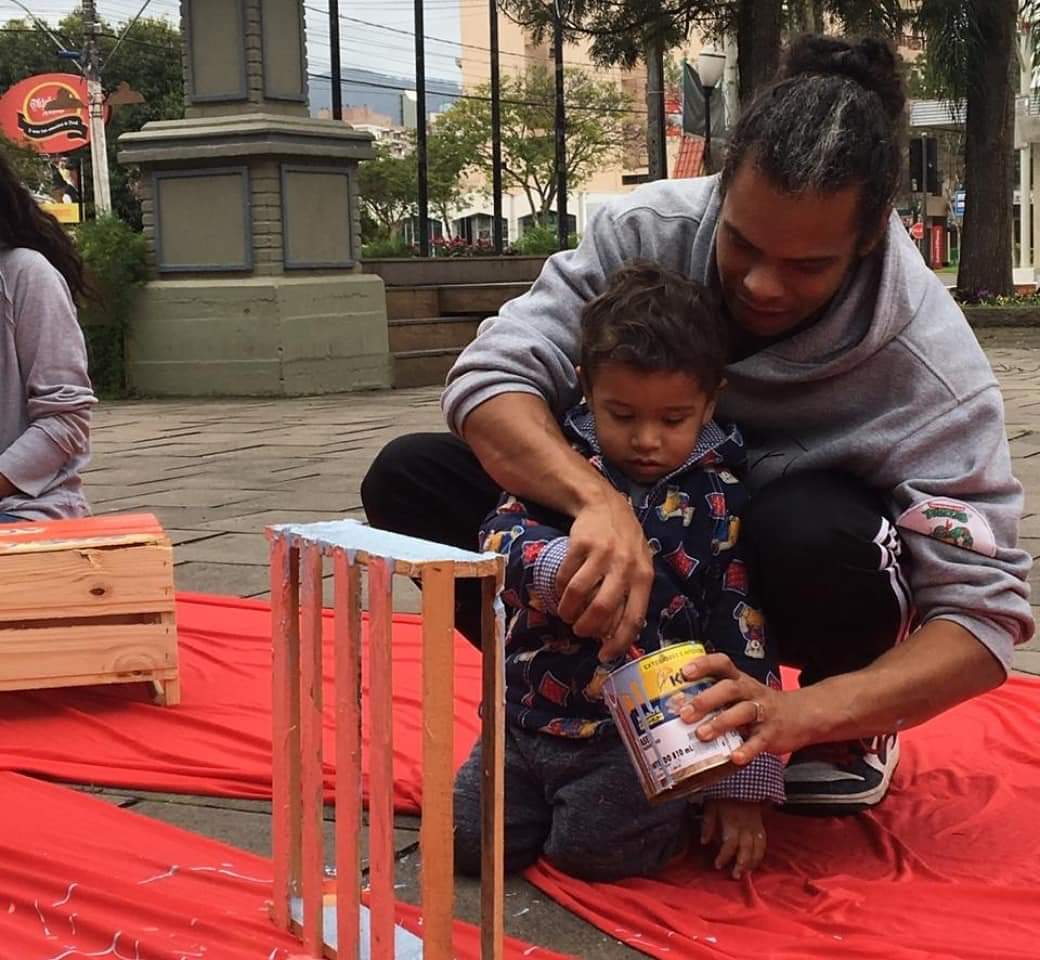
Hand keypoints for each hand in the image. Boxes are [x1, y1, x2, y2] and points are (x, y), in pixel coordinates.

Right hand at [555, 489, 652, 661]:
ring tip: (566, 613)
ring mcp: (602, 554)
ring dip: (567, 610)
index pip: (633, 617)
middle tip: (579, 630)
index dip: (618, 641)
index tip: (604, 656)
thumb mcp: (638, 567)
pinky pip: (564, 576)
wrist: (606, 505)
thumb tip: (616, 634)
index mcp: (643, 577)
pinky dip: (558, 589)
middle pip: (601, 608)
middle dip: (586, 627)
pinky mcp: (580, 544)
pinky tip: (560, 590)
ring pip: (578, 593)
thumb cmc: (625, 543)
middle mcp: (625, 566)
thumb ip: (632, 596)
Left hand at [678, 654, 814, 764]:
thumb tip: (676, 705)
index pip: (722, 663)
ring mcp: (763, 712)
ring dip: (721, 723)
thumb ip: (715, 695)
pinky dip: (746, 750)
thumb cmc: (758, 704)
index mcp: (739, 680)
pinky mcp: (771, 734)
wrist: (801, 715)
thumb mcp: (740, 692)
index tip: (684, 672)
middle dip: (706, 700)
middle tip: (684, 713)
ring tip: (702, 735)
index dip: (704, 665)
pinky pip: (759, 741)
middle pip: (729, 689)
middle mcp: (750, 692)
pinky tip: (733, 757)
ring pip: (743, 712)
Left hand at [701, 799, 766, 878]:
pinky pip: (764, 843)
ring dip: (752, 863)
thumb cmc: (724, 794)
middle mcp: (745, 826)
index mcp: (732, 822)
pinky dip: (760, 854)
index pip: (729, 844)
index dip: (724, 856)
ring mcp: (755, 827)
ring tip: (746, 873)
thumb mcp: (711, 805)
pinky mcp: (761, 826)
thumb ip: (707, 824)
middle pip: (746, 850)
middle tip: (735, 876)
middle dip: (741, 865)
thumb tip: (703, 842)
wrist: (742, 782)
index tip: (717, 865)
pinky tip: (755, 861)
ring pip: (758, 849)